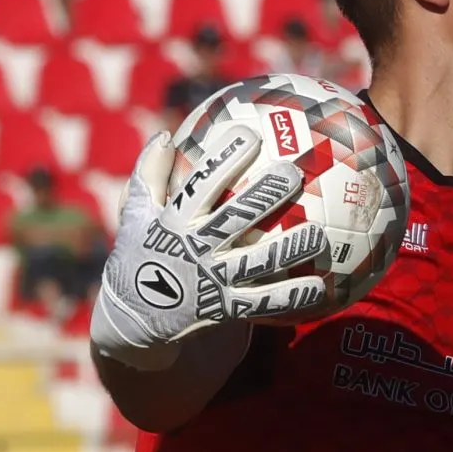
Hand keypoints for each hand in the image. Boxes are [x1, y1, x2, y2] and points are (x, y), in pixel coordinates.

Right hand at [90, 126, 327, 370]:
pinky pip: (262, 303)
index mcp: (174, 222)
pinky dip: (290, 297)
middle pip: (235, 218)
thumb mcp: (134, 213)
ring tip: (318, 234)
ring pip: (256, 262)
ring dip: (288, 249)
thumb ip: (149, 175)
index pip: (200, 184)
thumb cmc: (140, 252)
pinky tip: (319, 288)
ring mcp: (211, 279)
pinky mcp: (223, 308)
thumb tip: (166, 135)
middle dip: (264, 195)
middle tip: (293, 172)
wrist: (133, 318)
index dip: (224, 158)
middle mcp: (195, 249)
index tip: (249, 133)